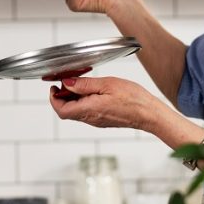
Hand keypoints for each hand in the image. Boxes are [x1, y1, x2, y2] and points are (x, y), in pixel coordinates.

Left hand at [48, 76, 163, 130]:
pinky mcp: (103, 120)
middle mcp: (90, 119)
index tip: (54, 87)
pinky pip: (87, 112)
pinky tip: (92, 91)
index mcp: (89, 109)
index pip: (61, 110)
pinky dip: (83, 101)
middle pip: (67, 111)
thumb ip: (85, 84)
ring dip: (73, 98)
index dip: (53, 99)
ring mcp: (97, 121)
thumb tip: (67, 83)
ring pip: (76, 111)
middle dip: (62, 96)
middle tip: (67, 81)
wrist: (149, 114)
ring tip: (81, 84)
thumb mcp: (107, 84)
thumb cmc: (133, 99)